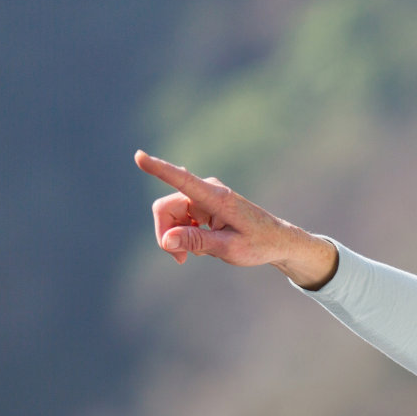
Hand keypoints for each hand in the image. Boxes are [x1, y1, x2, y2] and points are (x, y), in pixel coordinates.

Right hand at [133, 150, 337, 287]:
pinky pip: (180, 220)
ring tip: (196, 254)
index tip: (138, 155)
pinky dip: (185, 236)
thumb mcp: (229, 249)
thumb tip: (166, 239)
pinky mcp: (202, 206)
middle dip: (166, 234)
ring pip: (170, 216)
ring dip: (177, 238)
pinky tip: (203, 245)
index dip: (158, 169)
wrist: (278, 241)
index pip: (182, 180)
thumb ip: (197, 242)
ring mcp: (203, 197)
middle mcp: (207, 191)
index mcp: (217, 198)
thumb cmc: (259, 244)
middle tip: (180, 259)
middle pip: (165, 208)